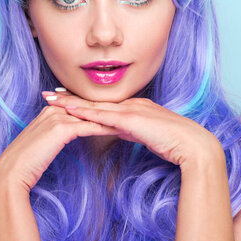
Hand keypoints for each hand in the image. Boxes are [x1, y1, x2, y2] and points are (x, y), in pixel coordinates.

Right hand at [0, 95, 121, 194]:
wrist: (12, 172)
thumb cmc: (26, 162)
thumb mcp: (43, 143)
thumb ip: (55, 134)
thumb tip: (68, 135)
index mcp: (49, 110)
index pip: (79, 106)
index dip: (97, 108)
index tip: (114, 110)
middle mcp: (53, 110)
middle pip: (87, 107)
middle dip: (107, 109)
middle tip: (128, 110)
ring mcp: (57, 118)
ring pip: (90, 115)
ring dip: (109, 117)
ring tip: (127, 119)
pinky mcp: (61, 129)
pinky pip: (88, 127)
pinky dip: (104, 128)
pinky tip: (118, 131)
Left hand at [43, 88, 222, 168]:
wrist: (193, 145)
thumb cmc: (175, 143)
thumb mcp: (147, 135)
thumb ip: (133, 130)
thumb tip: (119, 130)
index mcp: (134, 106)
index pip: (102, 102)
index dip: (81, 100)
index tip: (63, 99)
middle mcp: (130, 103)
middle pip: (93, 100)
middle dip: (69, 97)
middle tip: (48, 95)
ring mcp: (131, 109)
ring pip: (94, 104)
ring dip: (70, 102)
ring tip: (50, 100)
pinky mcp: (131, 119)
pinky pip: (103, 115)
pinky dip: (84, 112)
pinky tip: (69, 111)